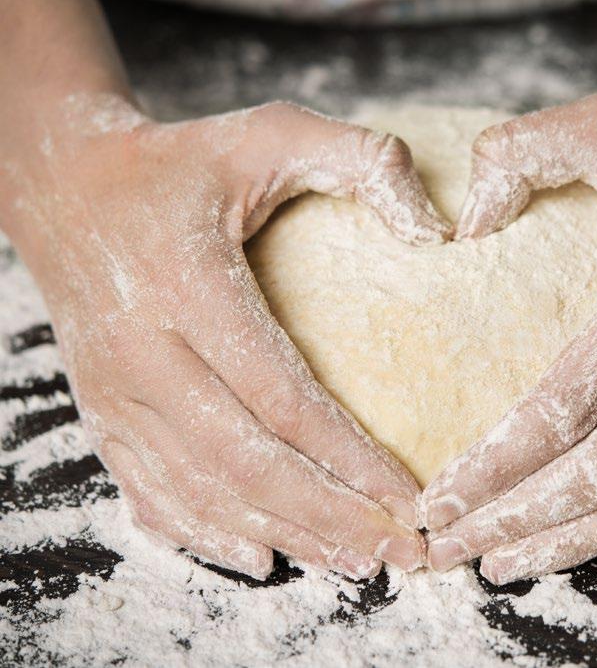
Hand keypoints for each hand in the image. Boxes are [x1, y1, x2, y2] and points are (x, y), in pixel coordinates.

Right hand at [9, 95, 449, 579]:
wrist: (63, 184)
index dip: (351, 458)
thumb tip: (436, 231)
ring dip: (284, 533)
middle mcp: (142, 352)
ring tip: (356, 562)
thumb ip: (359, 159)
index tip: (414, 496)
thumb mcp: (269, 131)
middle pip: (244, 462)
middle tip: (403, 555)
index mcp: (188, 287)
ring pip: (202, 489)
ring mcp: (114, 389)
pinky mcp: (103, 408)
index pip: (280, 396)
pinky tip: (260, 554)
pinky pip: (151, 489)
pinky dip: (206, 532)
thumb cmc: (179, 160)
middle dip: (330, 518)